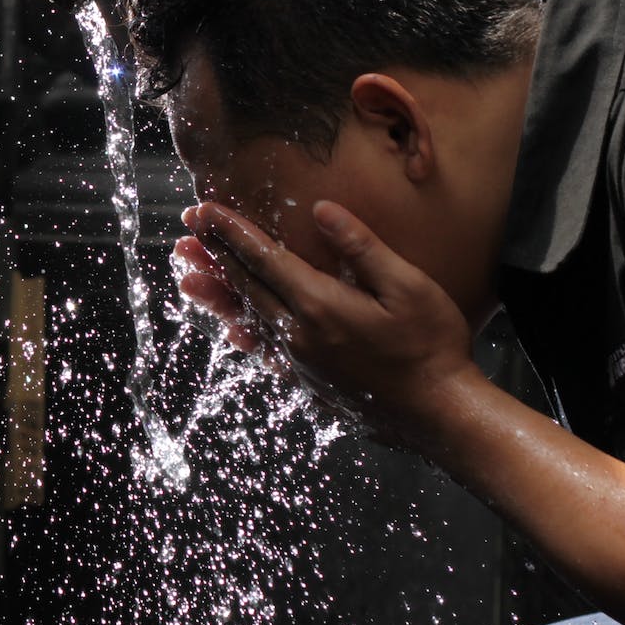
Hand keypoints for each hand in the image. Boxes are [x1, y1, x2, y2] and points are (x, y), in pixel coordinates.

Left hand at [177, 199, 479, 440]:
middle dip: (213, 255)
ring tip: (188, 278)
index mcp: (319, 304)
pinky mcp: (306, 380)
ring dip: (216, 294)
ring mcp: (298, 361)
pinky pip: (265, 351)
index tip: (203, 210)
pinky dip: (243, 332)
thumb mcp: (408, 286)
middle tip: (185, 233)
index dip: (229, 231)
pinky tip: (232, 326)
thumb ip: (361, 246)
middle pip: (243, 286)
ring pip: (246, 318)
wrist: (439, 415)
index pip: (261, 257)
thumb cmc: (432, 346)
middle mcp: (298, 334)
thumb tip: (321, 210)